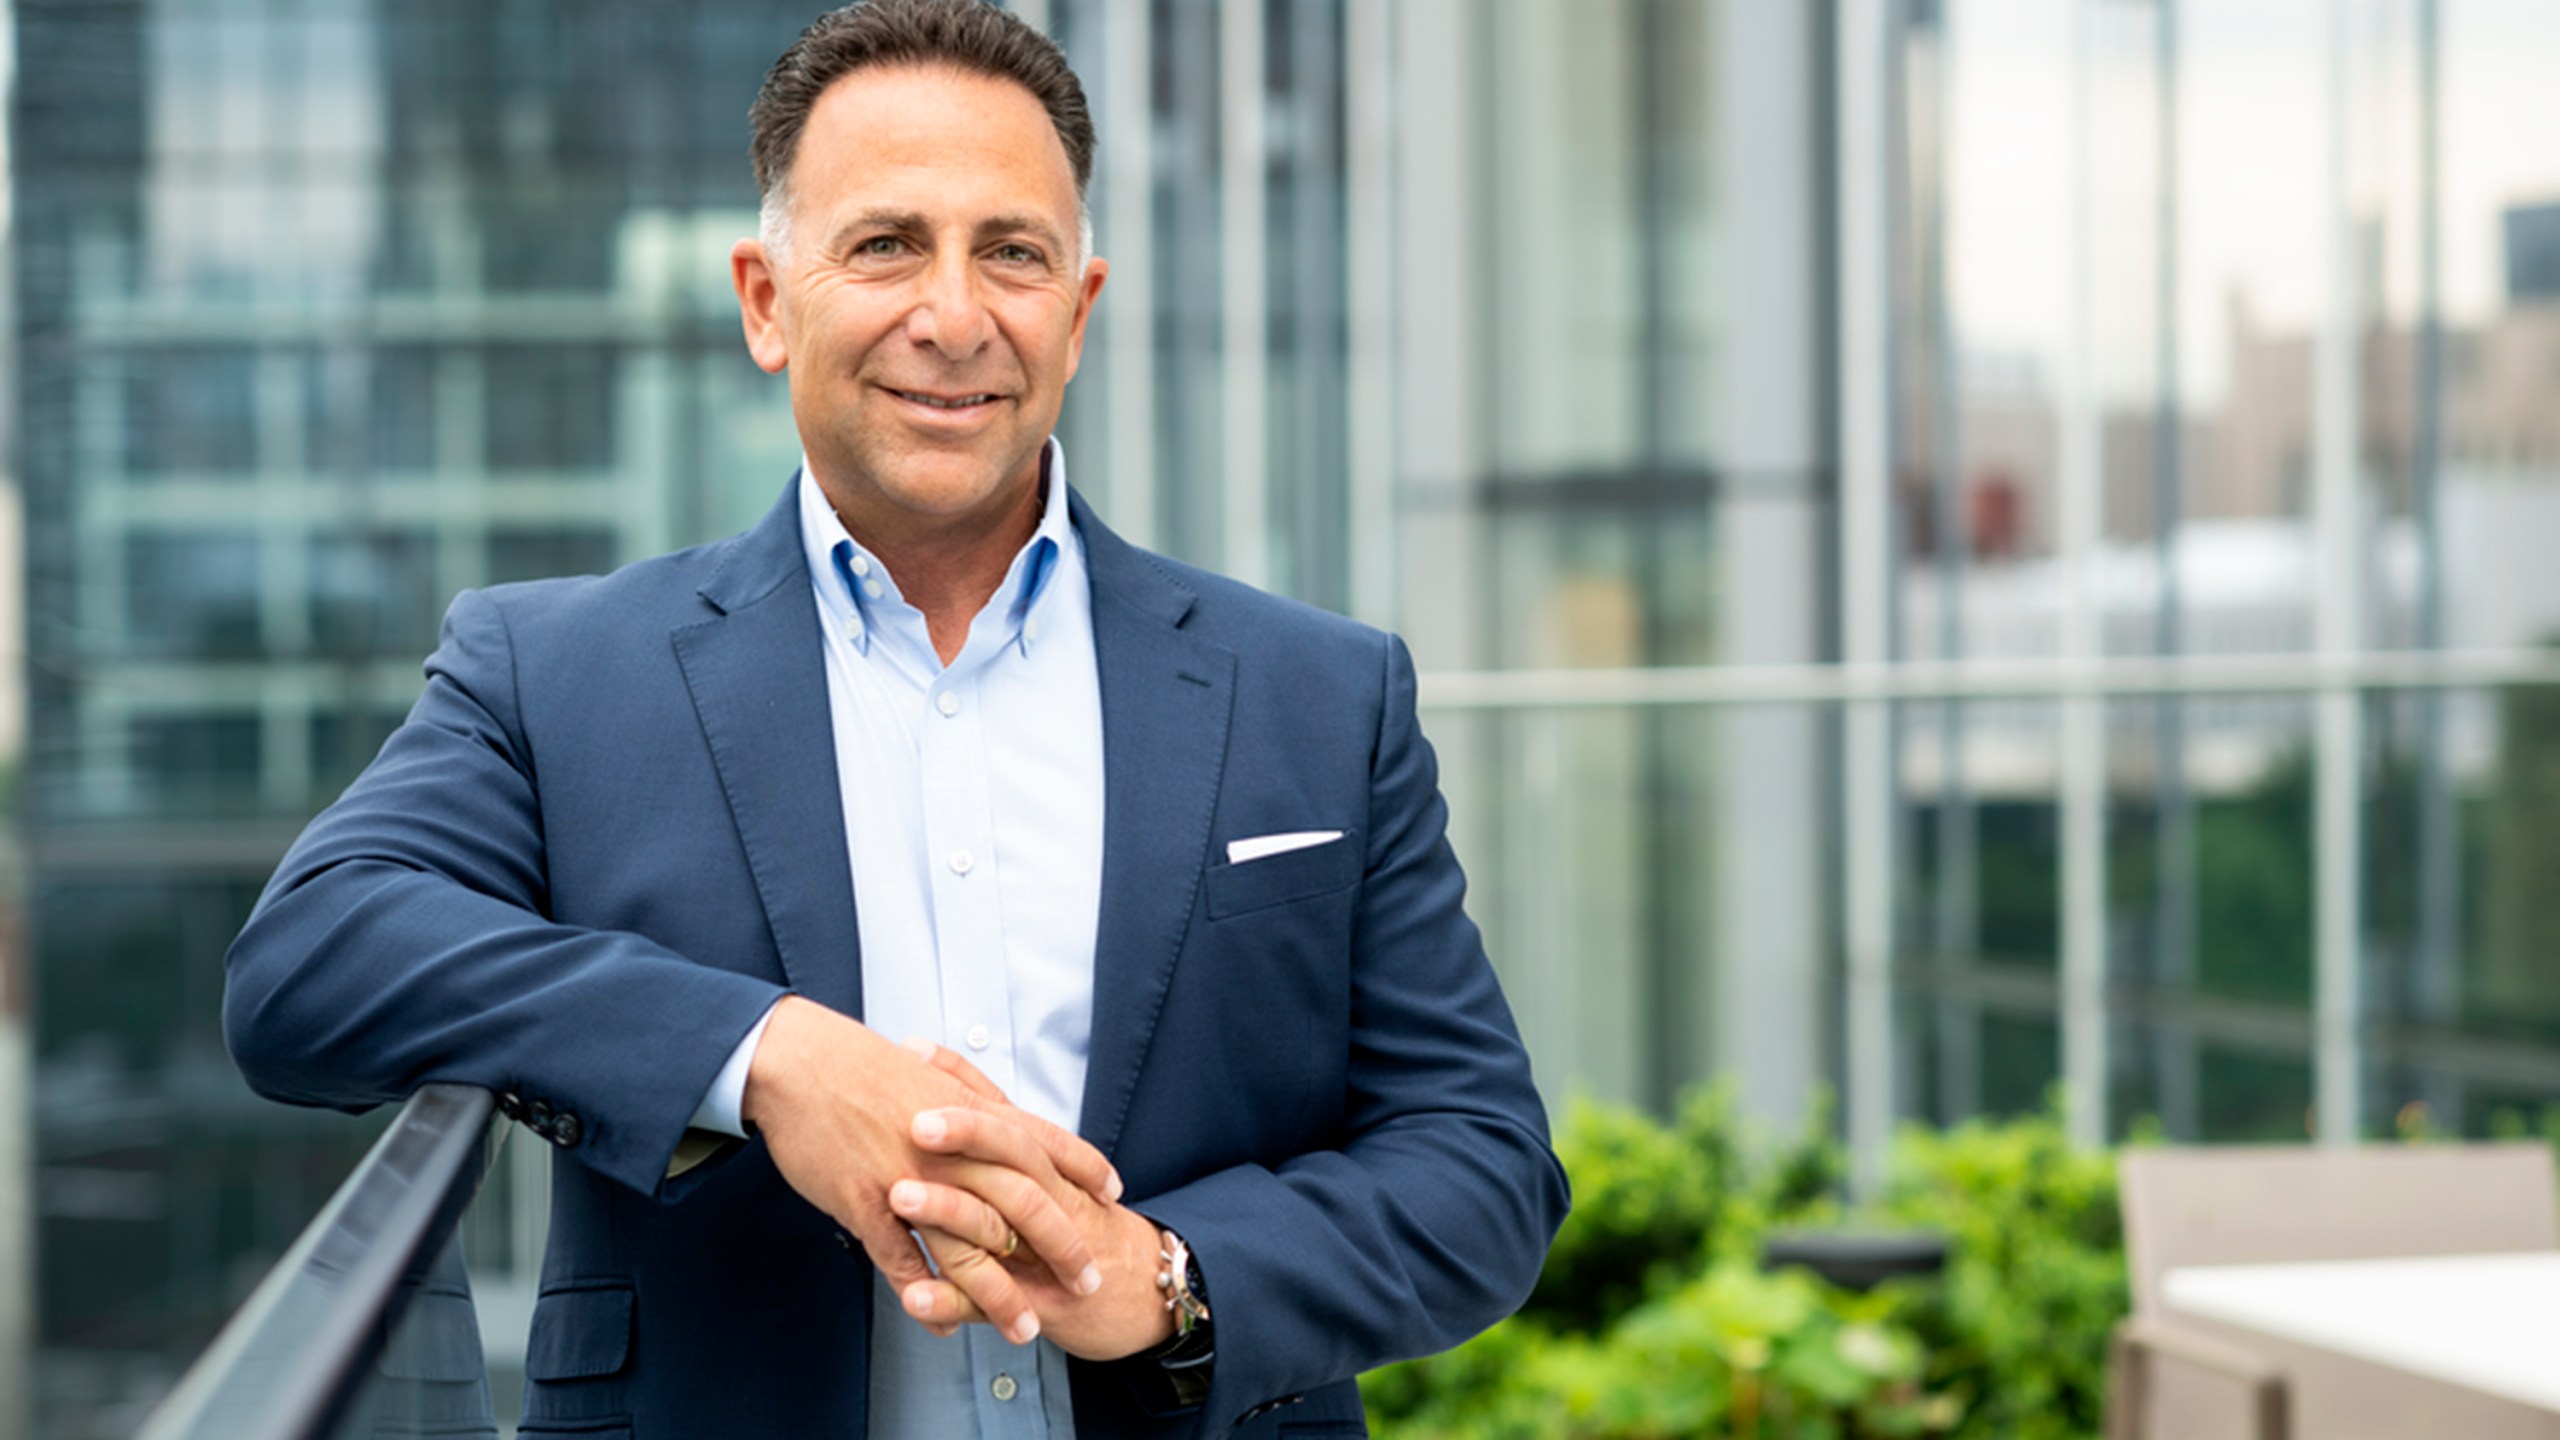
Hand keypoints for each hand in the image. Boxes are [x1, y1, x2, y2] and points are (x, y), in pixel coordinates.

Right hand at [739, 997, 1121, 1343]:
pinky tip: (941, 1323)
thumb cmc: (859, 1068)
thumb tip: (996, 1112)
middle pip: (1023, 1204)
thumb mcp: (929, 1076)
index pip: (1046, 1143)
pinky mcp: (867, 1203)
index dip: (1084, 1169)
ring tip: (1024, 1328)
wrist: (800, 1062)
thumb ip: (969, 1099)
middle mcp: (953, 1147)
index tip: (1112, 1196)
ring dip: (1000, 1295)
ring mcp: (911, 1178)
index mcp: (971, 1113)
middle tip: (1086, 1283)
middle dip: (1062, 1248)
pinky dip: (925, 1296)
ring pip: (968, 1247)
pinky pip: (902, 1260)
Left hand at [885, 1093, 1180, 1359]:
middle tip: (916, 1120)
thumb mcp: (1054, 1178)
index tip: (913, 1051)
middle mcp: (1048, 1198)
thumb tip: (941, 1098)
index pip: (1001, 1111)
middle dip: (964, 1133)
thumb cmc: (1089, 1228)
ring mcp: (1041, 1250)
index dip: (960, 1079)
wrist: (1148, 1289)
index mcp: (1044, 1166)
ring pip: (994, 1224)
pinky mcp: (1034, 1302)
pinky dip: (949, 1300)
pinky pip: (987, 1302)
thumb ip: (1003, 1145)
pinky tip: (914, 1296)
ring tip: (900, 1196)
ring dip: (946, 1210)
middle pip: (1010, 1153)